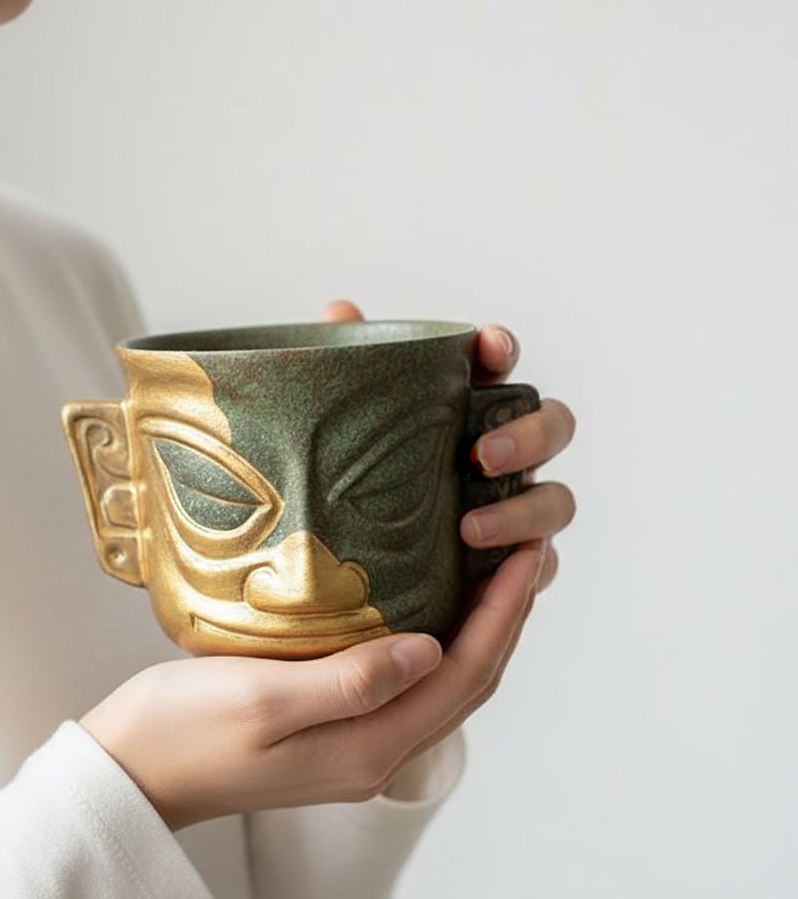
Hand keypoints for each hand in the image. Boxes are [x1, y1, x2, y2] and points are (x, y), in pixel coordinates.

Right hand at [81, 542, 544, 830]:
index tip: (527, 557)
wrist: (129, 777)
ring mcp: (349, 751)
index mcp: (364, 749)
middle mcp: (370, 756)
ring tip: (493, 576)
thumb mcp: (260, 697)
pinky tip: (424, 612)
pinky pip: (404, 690)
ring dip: (474, 635)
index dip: (502, 617)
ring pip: (438, 690)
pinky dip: (433, 648)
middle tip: (526, 554)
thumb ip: (348, 679)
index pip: (461, 677)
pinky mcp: (327, 738)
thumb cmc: (178, 732)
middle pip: (463, 687)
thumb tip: (430, 651)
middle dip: (503, 622)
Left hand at [321, 301, 575, 591]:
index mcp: (466, 412)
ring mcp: (517, 511)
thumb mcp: (343, 437)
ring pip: (556, 501)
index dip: (502, 350)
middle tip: (481, 454)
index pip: (499, 366)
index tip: (489, 347)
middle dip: (531, 434)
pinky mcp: (514, 569)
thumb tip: (342, 310)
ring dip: (523, 510)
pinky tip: (491, 574)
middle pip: (554, 427)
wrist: (357, 588)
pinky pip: (541, 567)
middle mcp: (504, 457)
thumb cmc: (359, 495)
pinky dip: (525, 568)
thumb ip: (346, 375)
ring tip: (470, 529)